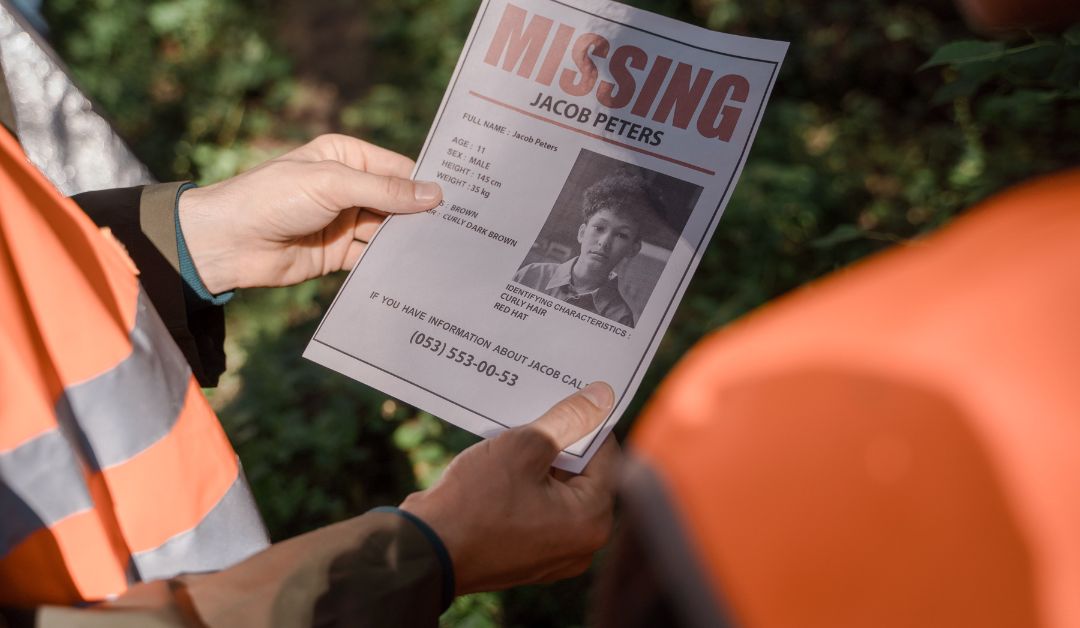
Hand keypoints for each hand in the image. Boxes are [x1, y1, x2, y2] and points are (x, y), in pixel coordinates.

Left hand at [177, 134, 441, 293]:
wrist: (227, 243)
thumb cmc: (272, 198)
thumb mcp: (331, 184)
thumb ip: (384, 190)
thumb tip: (434, 194)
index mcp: (346, 157)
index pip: (399, 168)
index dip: (427, 183)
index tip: (464, 198)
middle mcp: (348, 188)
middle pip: (398, 203)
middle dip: (424, 216)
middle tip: (466, 229)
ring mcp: (344, 223)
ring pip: (388, 233)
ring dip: (410, 243)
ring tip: (449, 253)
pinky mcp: (338, 255)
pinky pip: (373, 259)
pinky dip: (391, 265)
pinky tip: (419, 272)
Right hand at [401, 382, 619, 594]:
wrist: (424, 549)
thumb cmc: (476, 502)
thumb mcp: (524, 448)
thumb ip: (566, 421)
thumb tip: (599, 398)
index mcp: (591, 522)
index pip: (605, 457)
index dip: (587, 421)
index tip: (571, 396)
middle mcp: (578, 545)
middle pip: (580, 475)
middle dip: (559, 441)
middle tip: (538, 409)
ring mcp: (549, 553)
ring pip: (554, 491)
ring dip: (537, 461)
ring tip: (514, 432)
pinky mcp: (523, 554)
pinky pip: (533, 509)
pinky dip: (522, 485)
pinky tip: (499, 460)